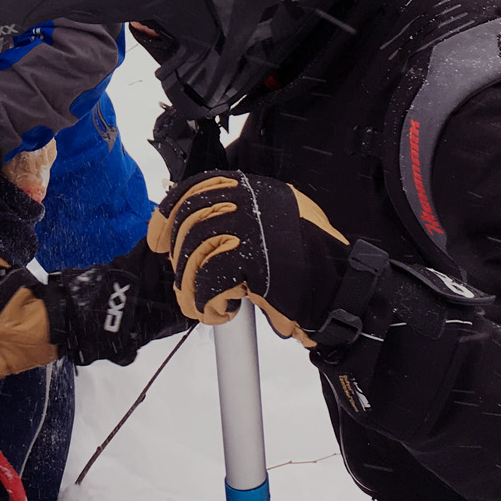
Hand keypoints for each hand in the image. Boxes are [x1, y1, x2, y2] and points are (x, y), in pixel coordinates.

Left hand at [146, 171, 348, 343]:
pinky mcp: (253, 259)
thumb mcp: (275, 227)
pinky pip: (208, 282)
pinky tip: (220, 312)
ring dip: (191, 288)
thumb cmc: (311, 268)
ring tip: (202, 306)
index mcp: (256, 190)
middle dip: (180, 258)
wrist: (343, 291)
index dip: (169, 214)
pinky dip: (207, 303)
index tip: (158, 238)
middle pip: (190, 223)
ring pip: (195, 254)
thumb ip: (240, 221)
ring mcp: (252, 228)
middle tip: (188, 284)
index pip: (197, 188)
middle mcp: (253, 202)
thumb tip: (195, 232)